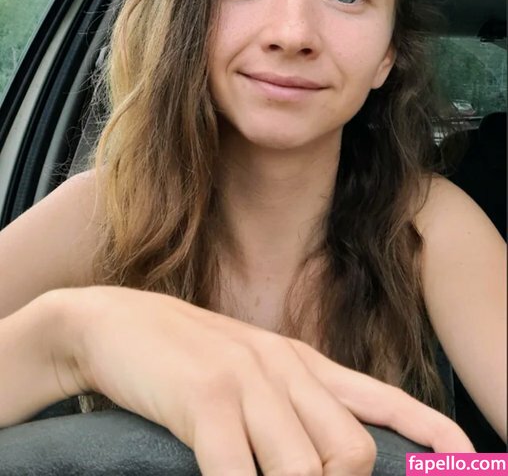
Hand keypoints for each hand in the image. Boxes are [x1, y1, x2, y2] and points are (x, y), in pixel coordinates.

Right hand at [61, 286, 473, 475]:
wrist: (115, 323)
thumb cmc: (186, 357)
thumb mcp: (249, 372)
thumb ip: (293, 405)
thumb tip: (330, 454)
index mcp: (300, 363)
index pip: (382, 400)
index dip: (430, 433)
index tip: (467, 459)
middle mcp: (284, 369)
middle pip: (352, 454)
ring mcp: (246, 382)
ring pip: (307, 471)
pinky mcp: (205, 400)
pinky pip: (240, 474)